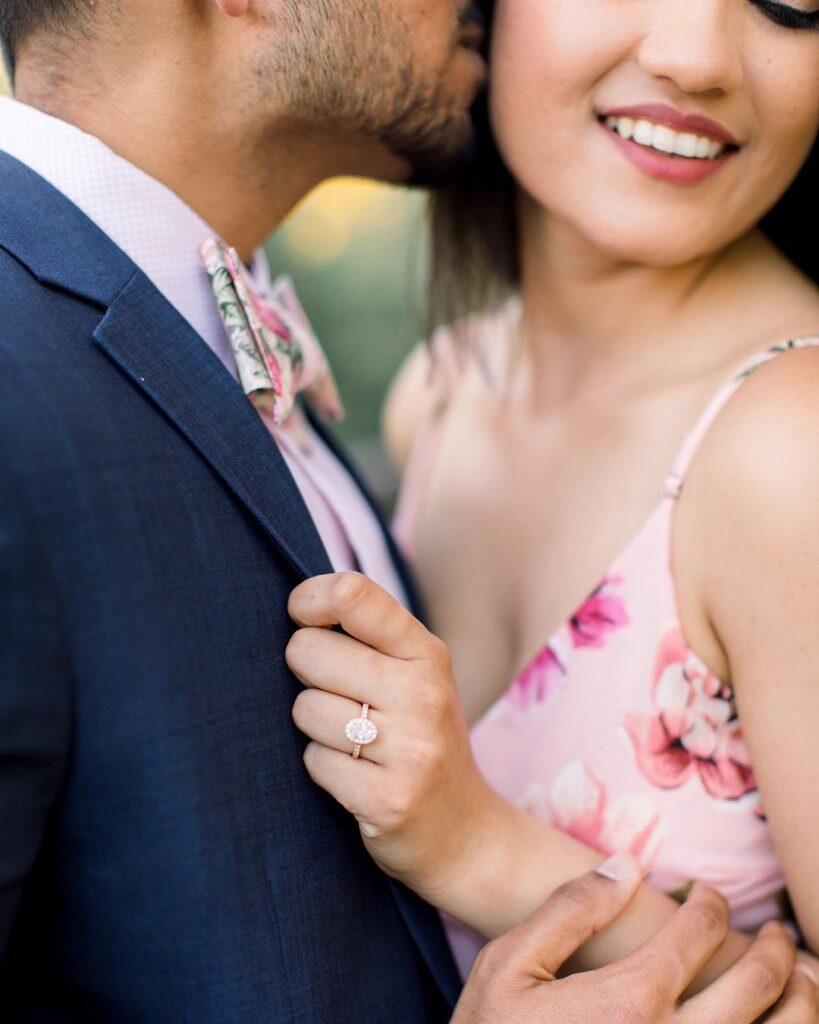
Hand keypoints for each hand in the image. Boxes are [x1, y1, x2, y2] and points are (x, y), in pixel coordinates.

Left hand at [286, 572, 494, 894]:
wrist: (466, 833)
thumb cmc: (420, 739)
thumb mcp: (414, 676)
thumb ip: (367, 636)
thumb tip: (298, 604)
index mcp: (426, 652)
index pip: (352, 594)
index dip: (309, 600)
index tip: (303, 619)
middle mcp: (423, 693)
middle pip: (308, 651)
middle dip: (306, 675)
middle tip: (339, 699)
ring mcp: (410, 747)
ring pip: (305, 709)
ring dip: (315, 729)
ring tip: (353, 744)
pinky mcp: (389, 798)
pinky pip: (314, 762)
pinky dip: (324, 771)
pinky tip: (356, 778)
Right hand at [454, 856, 817, 1023]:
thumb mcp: (510, 965)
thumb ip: (570, 910)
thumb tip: (628, 865)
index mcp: (628, 1001)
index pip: (697, 934)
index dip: (709, 903)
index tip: (706, 893)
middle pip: (755, 987)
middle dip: (774, 949)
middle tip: (776, 931)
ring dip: (803, 1004)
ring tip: (804, 979)